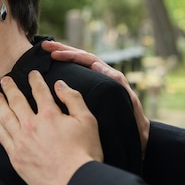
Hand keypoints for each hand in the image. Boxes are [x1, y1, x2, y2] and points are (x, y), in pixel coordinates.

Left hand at [0, 71, 102, 184]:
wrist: (74, 182)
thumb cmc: (84, 153)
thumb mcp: (87, 121)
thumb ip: (73, 99)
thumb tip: (60, 85)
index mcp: (49, 114)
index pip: (39, 91)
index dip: (35, 80)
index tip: (31, 74)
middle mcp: (31, 125)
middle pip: (16, 101)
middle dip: (10, 88)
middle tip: (5, 80)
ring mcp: (21, 141)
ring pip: (5, 117)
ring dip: (0, 104)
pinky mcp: (16, 157)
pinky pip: (2, 136)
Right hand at [42, 40, 149, 155]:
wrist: (140, 139)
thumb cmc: (134, 125)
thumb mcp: (128, 104)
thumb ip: (117, 84)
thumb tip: (98, 65)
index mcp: (111, 77)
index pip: (88, 60)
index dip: (71, 55)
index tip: (54, 54)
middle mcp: (104, 77)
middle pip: (81, 58)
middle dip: (63, 49)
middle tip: (45, 45)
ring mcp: (99, 84)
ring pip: (78, 65)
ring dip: (63, 56)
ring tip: (46, 51)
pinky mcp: (94, 92)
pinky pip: (78, 76)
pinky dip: (65, 70)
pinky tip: (53, 71)